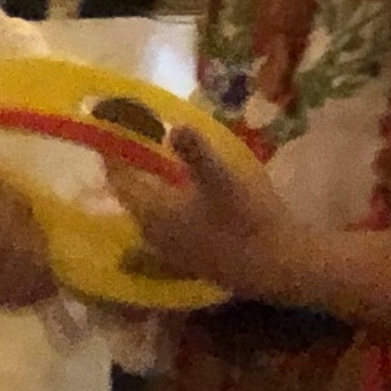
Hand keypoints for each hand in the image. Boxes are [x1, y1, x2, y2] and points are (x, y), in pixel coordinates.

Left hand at [108, 125, 305, 299]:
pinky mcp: (189, 250)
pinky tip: (181, 184)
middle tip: (136, 132)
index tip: (112, 123)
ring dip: (150, 181)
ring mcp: (171, 245)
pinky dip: (167, 197)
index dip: (114, 151)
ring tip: (156, 152)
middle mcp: (154, 232)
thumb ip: (197, 153)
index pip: (120, 179)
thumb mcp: (225, 182)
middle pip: (132, 193)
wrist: (278, 267)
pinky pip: (165, 218)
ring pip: (148, 207)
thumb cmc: (249, 222)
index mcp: (154, 213)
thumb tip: (175, 125)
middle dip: (132, 163)